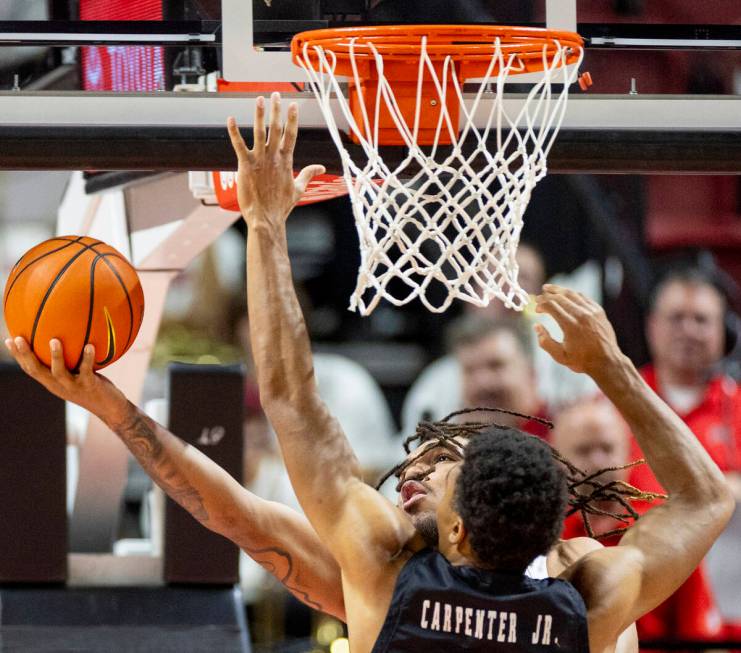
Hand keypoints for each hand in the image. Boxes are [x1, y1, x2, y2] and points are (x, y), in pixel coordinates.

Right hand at [4, 337, 127, 422]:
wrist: (110, 408)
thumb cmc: (93, 387)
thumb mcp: (76, 375)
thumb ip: (70, 361)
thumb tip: (66, 336)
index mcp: (52, 382)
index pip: (30, 369)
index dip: (18, 356)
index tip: (9, 340)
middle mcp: (59, 386)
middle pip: (37, 371)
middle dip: (25, 355)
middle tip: (18, 339)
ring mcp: (74, 387)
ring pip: (59, 372)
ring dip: (56, 356)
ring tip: (54, 340)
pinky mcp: (90, 386)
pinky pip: (86, 371)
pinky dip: (88, 358)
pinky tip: (90, 345)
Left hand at [226, 92, 324, 226]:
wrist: (266, 218)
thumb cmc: (281, 206)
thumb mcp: (298, 189)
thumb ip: (308, 175)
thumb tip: (322, 168)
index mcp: (287, 161)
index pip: (291, 135)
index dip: (292, 118)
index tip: (292, 104)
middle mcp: (274, 157)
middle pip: (277, 128)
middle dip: (276, 110)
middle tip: (275, 94)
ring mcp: (260, 160)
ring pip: (260, 132)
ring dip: (259, 115)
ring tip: (259, 99)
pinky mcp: (245, 166)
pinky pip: (239, 145)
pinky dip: (234, 132)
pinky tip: (230, 119)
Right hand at [534, 285, 623, 376]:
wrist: (607, 361)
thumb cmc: (582, 360)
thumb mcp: (559, 356)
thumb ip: (545, 341)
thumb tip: (536, 326)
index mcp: (570, 325)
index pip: (551, 306)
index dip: (541, 304)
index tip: (536, 308)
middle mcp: (581, 315)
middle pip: (560, 297)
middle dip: (547, 296)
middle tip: (539, 297)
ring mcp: (591, 312)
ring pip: (572, 294)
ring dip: (558, 290)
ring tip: (549, 288)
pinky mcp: (598, 311)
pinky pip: (583, 297)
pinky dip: (572, 294)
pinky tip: (566, 294)